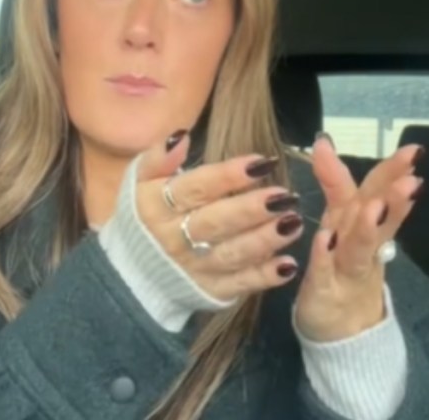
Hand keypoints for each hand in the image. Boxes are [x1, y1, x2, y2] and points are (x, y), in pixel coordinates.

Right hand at [133, 130, 305, 299]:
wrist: (134, 271)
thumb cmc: (147, 215)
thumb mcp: (140, 181)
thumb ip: (158, 158)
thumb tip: (181, 137)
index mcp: (158, 206)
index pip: (196, 189)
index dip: (227, 176)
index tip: (261, 162)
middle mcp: (175, 239)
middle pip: (216, 223)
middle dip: (251, 210)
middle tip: (284, 196)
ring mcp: (195, 268)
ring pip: (232, 254)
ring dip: (265, 240)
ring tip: (294, 223)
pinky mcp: (211, 290)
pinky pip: (239, 284)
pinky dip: (264, 277)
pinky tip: (287, 265)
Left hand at [294, 135, 423, 341]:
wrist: (342, 334)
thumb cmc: (342, 272)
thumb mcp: (346, 228)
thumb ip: (347, 190)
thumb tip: (342, 149)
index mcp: (361, 224)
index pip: (378, 193)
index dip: (393, 171)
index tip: (414, 149)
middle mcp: (358, 245)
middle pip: (376, 216)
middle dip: (391, 194)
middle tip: (410, 172)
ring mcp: (344, 270)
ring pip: (358, 246)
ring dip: (367, 225)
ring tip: (375, 207)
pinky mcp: (322, 293)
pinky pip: (322, 273)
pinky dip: (323, 257)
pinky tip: (324, 240)